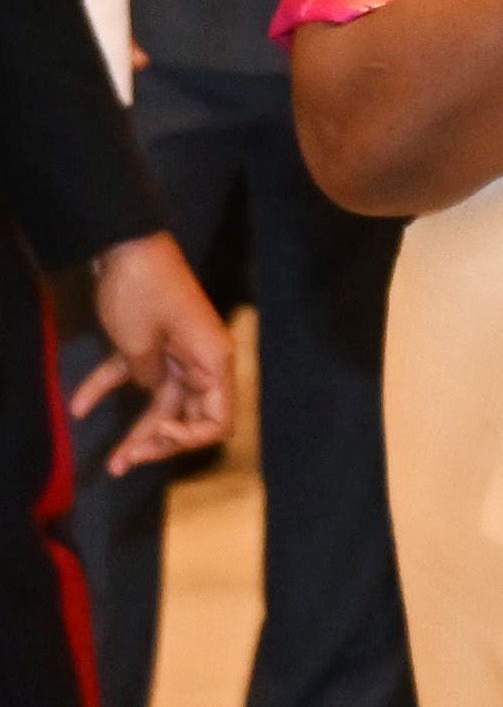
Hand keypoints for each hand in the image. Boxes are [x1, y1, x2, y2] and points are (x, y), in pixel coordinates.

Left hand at [75, 232, 230, 474]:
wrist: (125, 244)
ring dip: (137, 429)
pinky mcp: (151, 342)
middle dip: (159, 442)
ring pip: (161, 401)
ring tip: (112, 462)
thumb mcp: (140, 343)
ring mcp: (176, 352)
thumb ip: (149, 377)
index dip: (189, 438)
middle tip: (126, 461)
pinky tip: (80, 407)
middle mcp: (201, 361)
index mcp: (212, 362)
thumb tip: (152, 390)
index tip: (154, 434)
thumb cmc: (142, 293)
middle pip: (189, 416)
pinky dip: (108, 388)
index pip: (218, 419)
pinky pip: (134, 374)